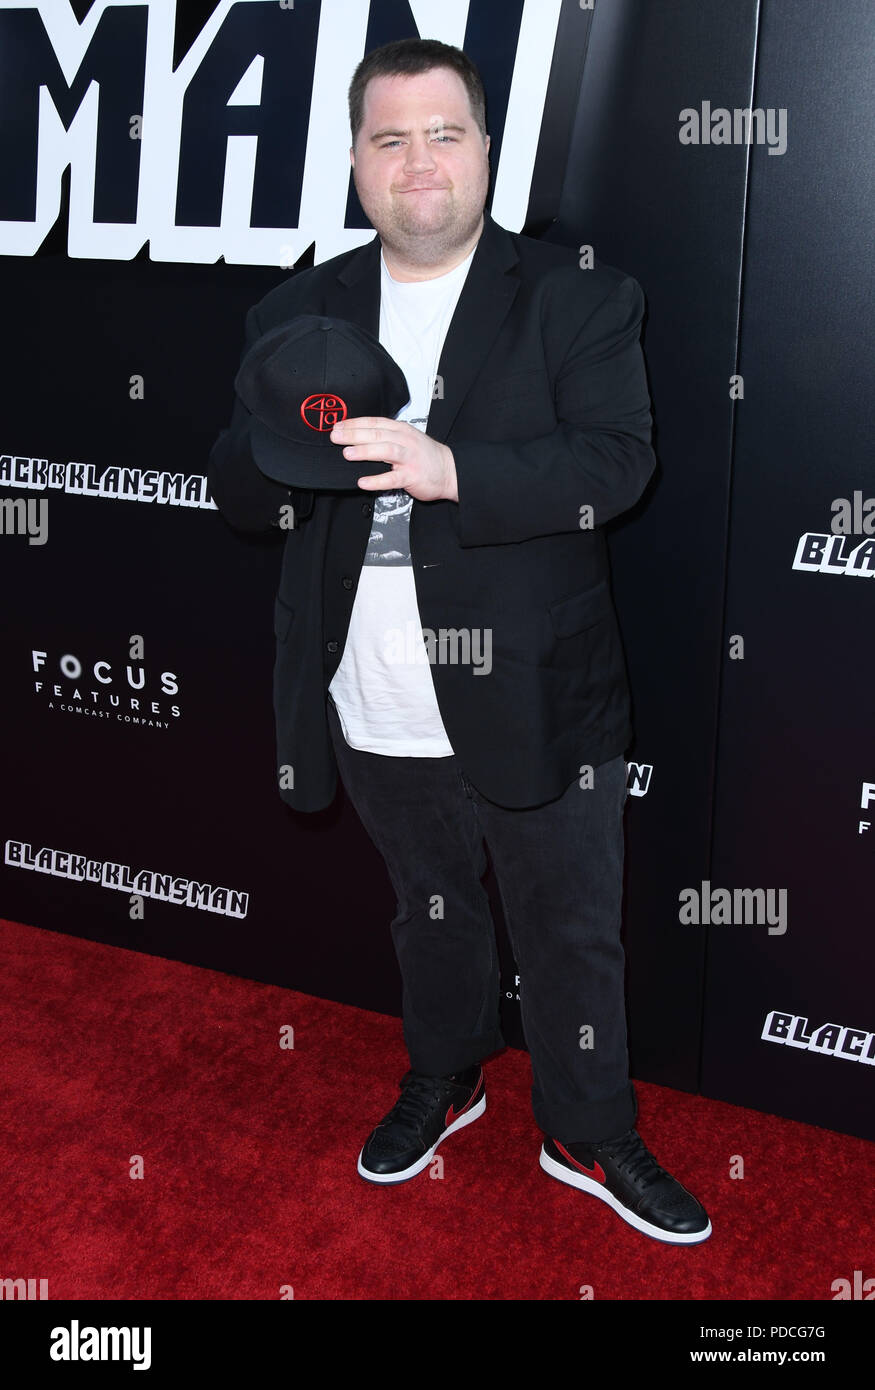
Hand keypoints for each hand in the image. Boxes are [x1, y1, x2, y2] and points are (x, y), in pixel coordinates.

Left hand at [330, 417, 457, 501]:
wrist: (449, 470)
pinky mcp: (412, 476)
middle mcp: (405, 441)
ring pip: (385, 450)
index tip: (337, 425)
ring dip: (365, 451)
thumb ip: (385, 437)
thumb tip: (357, 436)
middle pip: (377, 434)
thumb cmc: (424, 456)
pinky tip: (363, 482)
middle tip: (336, 437)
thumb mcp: (406, 439)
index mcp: (401, 430)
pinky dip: (377, 480)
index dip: (354, 423)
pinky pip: (393, 478)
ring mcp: (409, 458)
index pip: (374, 423)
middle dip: (354, 434)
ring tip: (347, 454)